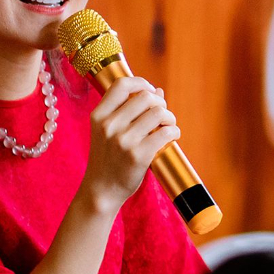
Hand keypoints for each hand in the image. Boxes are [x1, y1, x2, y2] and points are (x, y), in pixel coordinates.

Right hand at [79, 76, 179, 215]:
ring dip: (170, 117)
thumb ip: (127, 110)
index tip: (151, 91)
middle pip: (145, 96)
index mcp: (98, 116)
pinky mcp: (138, 155)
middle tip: (163, 114)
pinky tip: (172, 136)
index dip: (142, 82)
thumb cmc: (107, 159)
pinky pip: (166, 132)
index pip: (122, 84)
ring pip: (158, 112)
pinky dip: (174, 131)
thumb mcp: (106, 131)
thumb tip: (158, 90)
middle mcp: (109, 125)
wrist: (101, 191)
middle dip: (160, 102)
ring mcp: (123, 141)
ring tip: (168, 125)